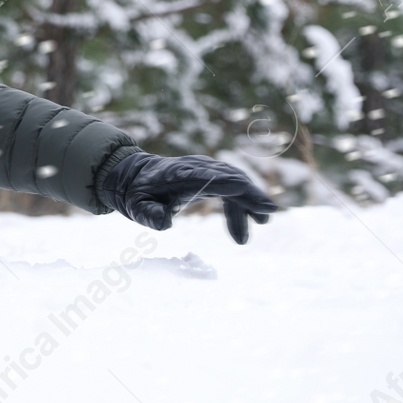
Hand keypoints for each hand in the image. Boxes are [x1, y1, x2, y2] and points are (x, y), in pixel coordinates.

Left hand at [99, 153, 277, 243]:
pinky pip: (232, 189)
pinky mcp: (210, 177)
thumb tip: (164, 223)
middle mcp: (197, 168)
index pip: (210, 176)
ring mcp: (205, 170)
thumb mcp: (136, 207)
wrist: (134, 177)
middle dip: (250, 194)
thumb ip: (149, 214)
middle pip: (230, 177)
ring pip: (235, 183)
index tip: (252, 195)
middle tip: (267, 213)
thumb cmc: (137, 194)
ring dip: (249, 203)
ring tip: (262, 224)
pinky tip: (241, 234)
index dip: (232, 185)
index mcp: (180, 174)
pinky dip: (240, 207)